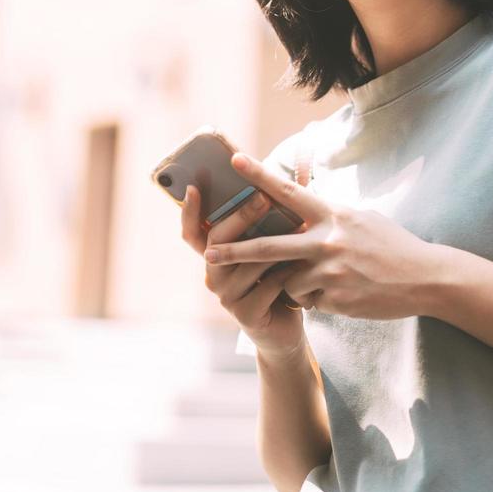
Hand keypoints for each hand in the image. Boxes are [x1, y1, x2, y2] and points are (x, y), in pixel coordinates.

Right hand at [180, 174, 306, 358]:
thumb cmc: (280, 278)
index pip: (193, 230)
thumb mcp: (275, 243)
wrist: (287, 328)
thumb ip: (279, 208)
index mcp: (217, 255)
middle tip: (261, 197)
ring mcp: (227, 296)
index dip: (189, 210)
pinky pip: (266, 287)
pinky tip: (303, 266)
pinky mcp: (245, 315)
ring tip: (296, 230)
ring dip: (272, 246)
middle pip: (218, 239)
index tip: (193, 186)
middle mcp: (214, 273)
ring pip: (246, 262)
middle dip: (240, 216)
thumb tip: (297, 162)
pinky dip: (286, 274)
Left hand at [205, 152, 443, 320]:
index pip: (290, 191)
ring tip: (325, 280)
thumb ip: (330, 215)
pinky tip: (341, 294)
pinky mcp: (336, 299)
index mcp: (333, 214)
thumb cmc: (393, 245)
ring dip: (294, 284)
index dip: (260, 176)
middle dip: (235, 251)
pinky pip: (308, 301)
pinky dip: (315, 299)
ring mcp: (331, 272)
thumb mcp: (362, 218)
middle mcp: (328, 240)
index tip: (235, 160)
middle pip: (270, 246)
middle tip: (208, 254)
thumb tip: (305, 205)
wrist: (426, 279)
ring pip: (288, 281)